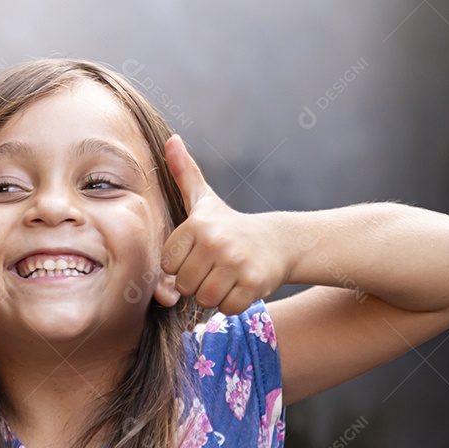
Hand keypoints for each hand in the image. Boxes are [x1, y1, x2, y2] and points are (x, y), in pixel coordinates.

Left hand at [161, 135, 292, 314]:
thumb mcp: (205, 199)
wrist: (279, 241)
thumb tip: (170, 139)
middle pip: (185, 285)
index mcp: (198, 224)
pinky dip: (233, 303)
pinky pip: (227, 308)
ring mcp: (236, 263)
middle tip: (215, 267)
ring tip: (227, 276)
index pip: (168, 265)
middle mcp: (216, 242)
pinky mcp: (254, 284)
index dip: (183, 264)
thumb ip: (184, 173)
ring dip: (214, 294)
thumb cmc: (231, 224)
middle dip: (198, 282)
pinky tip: (241, 285)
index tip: (199, 253)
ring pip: (204, 299)